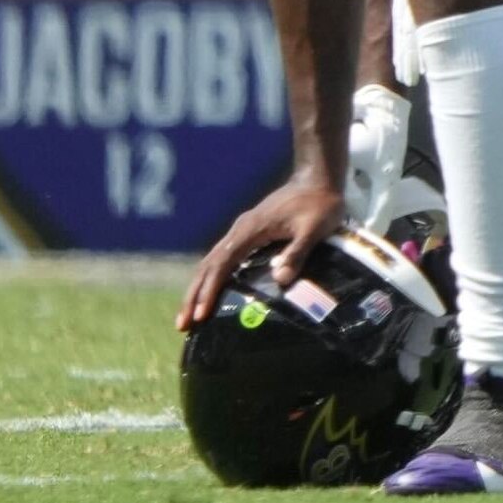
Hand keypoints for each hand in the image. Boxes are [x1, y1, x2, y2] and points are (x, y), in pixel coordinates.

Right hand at [182, 165, 341, 327]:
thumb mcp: (315, 229)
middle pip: (207, 266)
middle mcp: (239, 231)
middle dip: (193, 296)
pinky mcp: (248, 233)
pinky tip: (209, 293)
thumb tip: (280, 280)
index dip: (209, 290)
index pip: (221, 265)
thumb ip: (298, 252)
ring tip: (189, 316)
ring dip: (198, 288)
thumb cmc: (319, 203)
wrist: (317, 178)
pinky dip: (211, 277)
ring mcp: (241, 232)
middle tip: (182, 325)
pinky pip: (222, 258)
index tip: (200, 314)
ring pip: (211, 262)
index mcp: (250, 230)